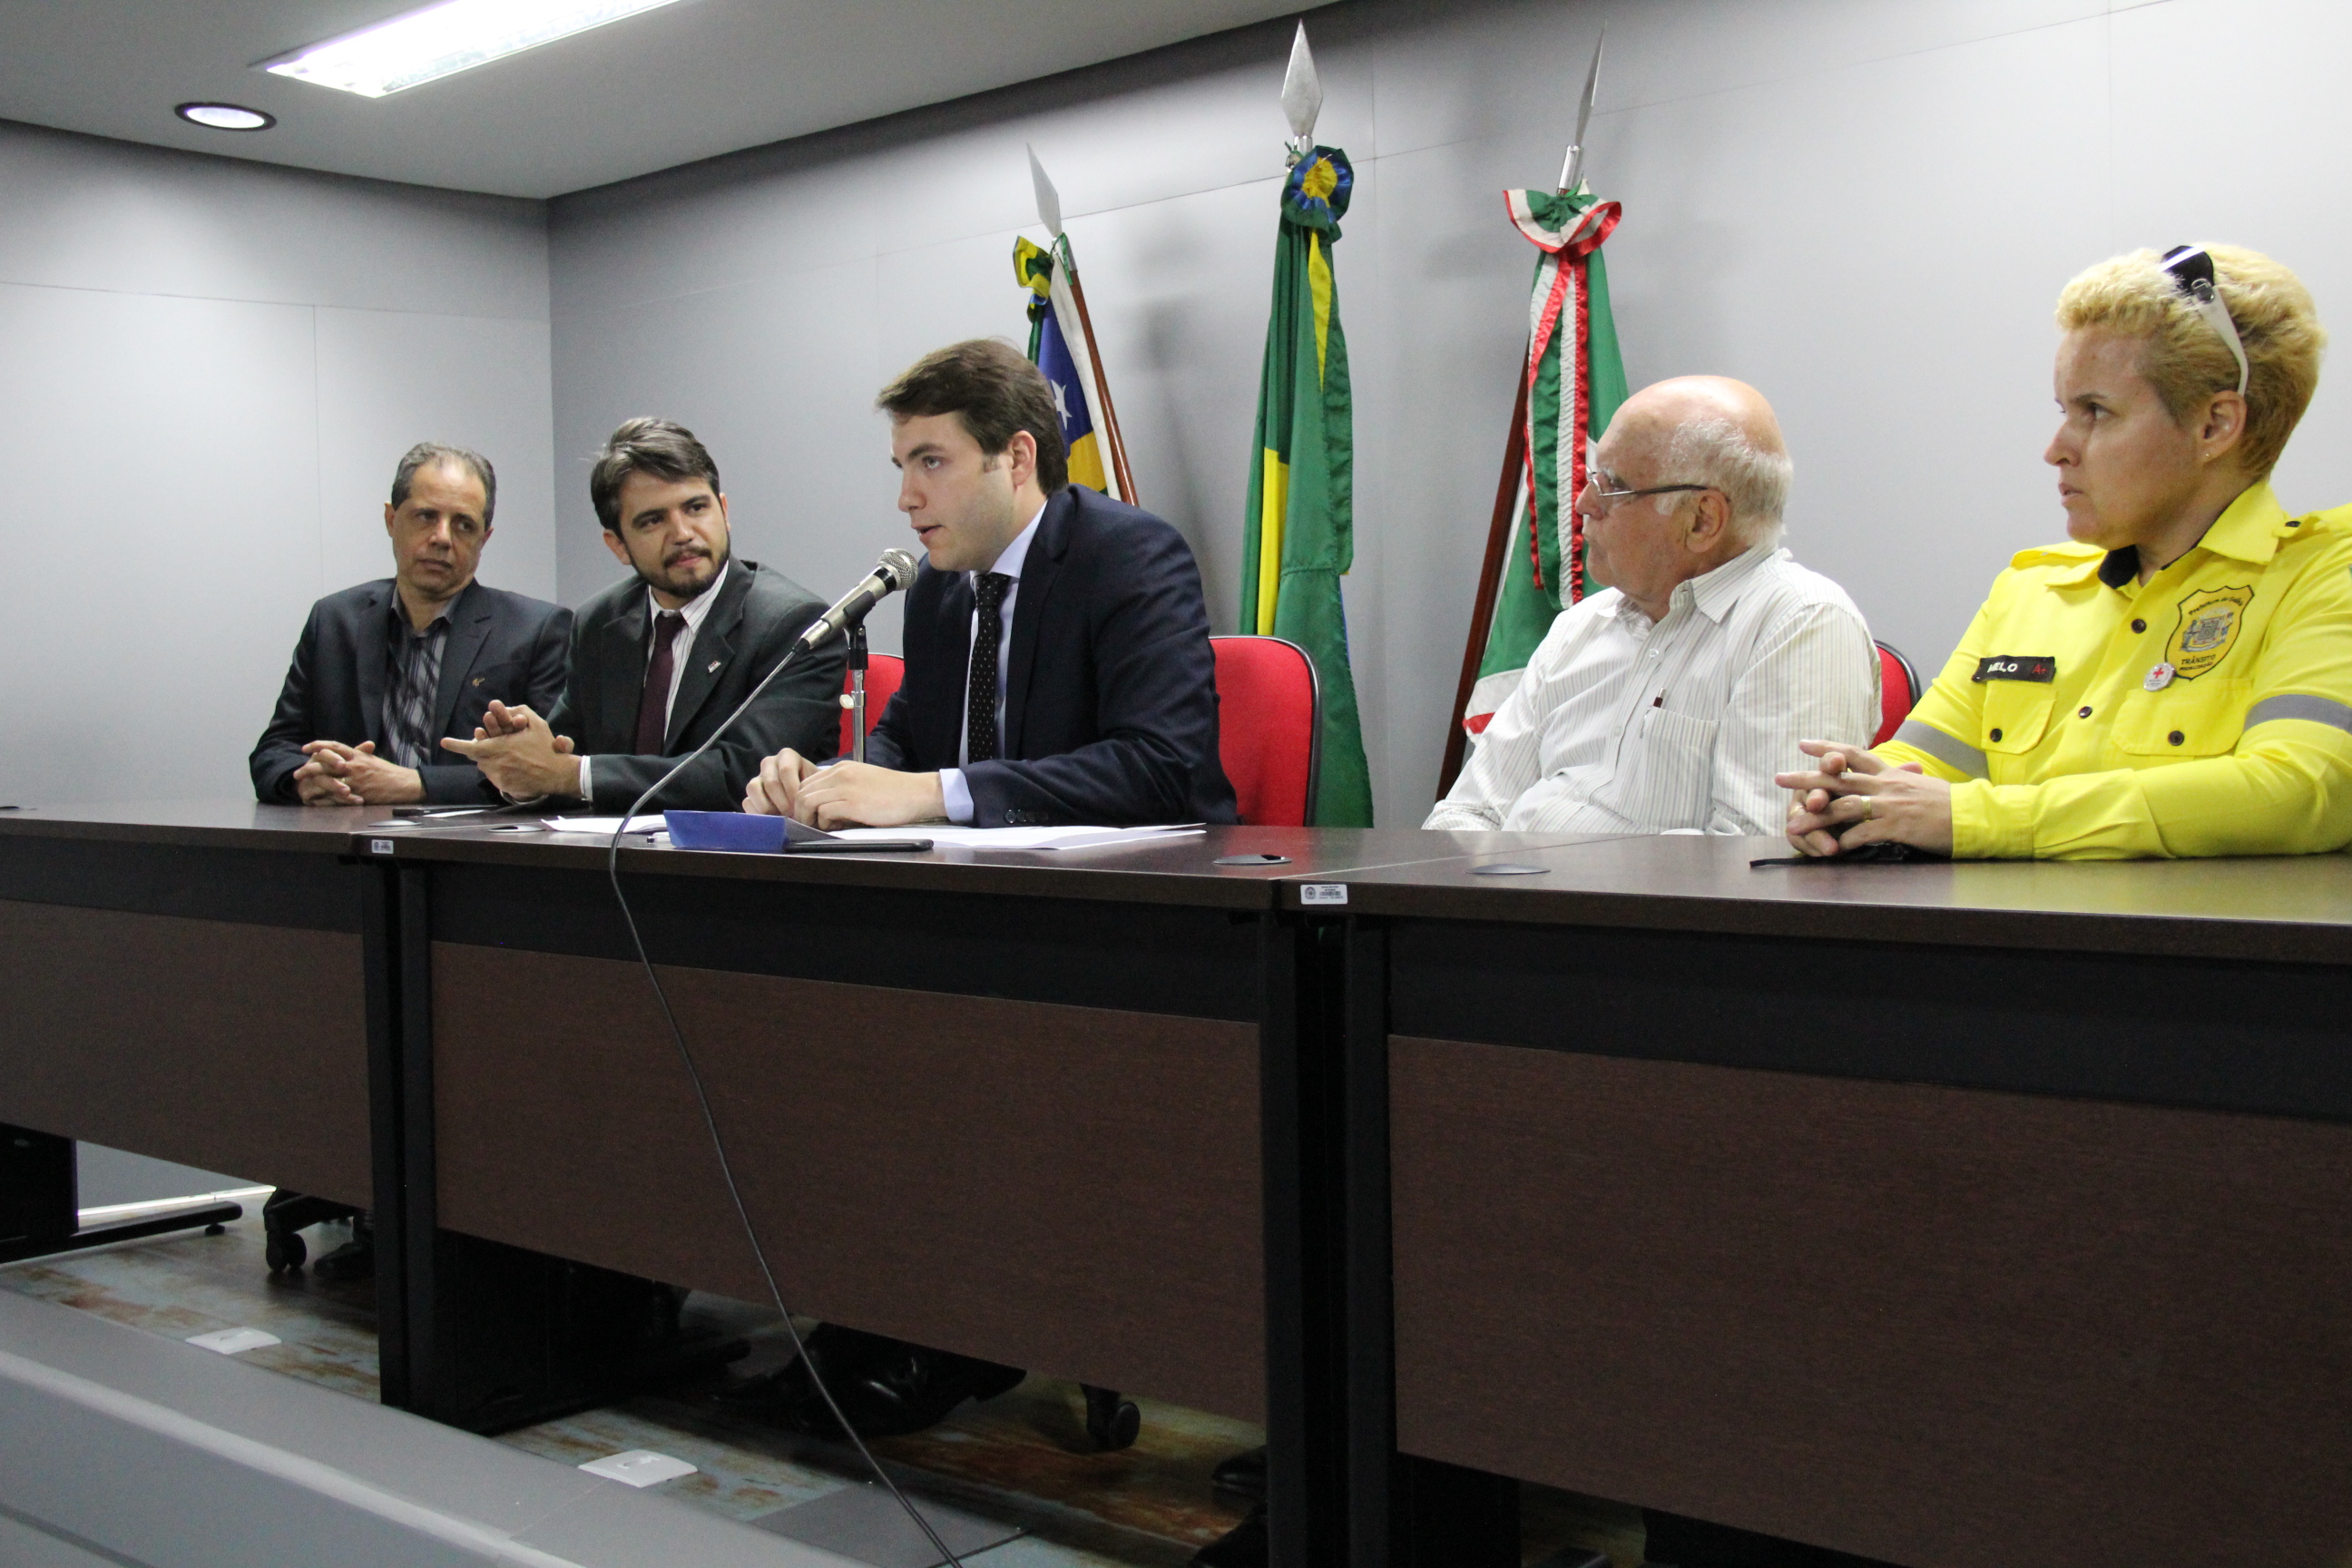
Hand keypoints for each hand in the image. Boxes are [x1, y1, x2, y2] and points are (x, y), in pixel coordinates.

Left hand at [293, 740, 422, 804]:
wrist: (404, 785)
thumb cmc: (389, 772)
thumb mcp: (373, 759)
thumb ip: (361, 753)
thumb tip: (354, 748)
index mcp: (357, 755)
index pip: (334, 746)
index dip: (318, 745)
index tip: (305, 749)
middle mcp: (354, 766)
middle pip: (325, 764)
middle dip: (309, 768)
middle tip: (297, 773)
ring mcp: (355, 781)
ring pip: (328, 781)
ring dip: (313, 786)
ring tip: (303, 790)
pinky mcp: (358, 794)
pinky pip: (337, 797)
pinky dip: (325, 800)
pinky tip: (316, 802)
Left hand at [440, 703, 582, 799]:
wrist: (556, 774)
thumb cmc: (545, 748)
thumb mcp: (536, 724)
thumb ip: (520, 711)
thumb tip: (507, 708)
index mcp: (499, 747)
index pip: (471, 747)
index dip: (455, 744)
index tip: (443, 742)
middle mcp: (495, 762)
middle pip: (480, 756)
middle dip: (484, 750)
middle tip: (499, 747)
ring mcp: (498, 776)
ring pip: (487, 767)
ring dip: (492, 761)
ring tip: (510, 757)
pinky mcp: (504, 787)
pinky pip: (496, 777)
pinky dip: (501, 772)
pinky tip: (515, 768)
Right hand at [743, 748, 817, 816]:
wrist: (806, 794)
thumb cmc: (813, 789)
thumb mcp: (816, 785)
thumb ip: (810, 791)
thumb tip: (803, 808)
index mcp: (787, 756)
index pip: (786, 770)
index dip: (793, 791)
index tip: (801, 806)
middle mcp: (769, 762)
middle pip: (771, 782)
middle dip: (783, 803)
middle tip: (793, 816)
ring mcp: (757, 776)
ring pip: (753, 789)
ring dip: (768, 808)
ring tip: (781, 818)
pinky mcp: (750, 793)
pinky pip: (747, 801)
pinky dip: (758, 814)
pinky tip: (772, 821)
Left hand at [792, 762, 945, 829]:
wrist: (916, 793)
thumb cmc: (893, 792)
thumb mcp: (862, 780)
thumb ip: (842, 788)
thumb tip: (824, 806)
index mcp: (841, 768)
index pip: (807, 782)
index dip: (802, 801)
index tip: (809, 815)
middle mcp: (840, 774)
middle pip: (802, 792)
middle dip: (801, 812)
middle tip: (811, 824)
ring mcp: (846, 788)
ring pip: (809, 802)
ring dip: (810, 818)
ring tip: (822, 827)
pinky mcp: (853, 803)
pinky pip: (824, 812)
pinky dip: (825, 823)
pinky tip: (837, 827)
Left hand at [1776, 739, 1949, 856]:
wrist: (1974, 815)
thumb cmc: (1950, 803)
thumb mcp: (1921, 784)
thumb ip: (1900, 780)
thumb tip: (1893, 775)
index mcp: (1890, 773)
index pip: (1853, 754)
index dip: (1827, 749)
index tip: (1804, 744)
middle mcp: (1886, 785)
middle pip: (1839, 778)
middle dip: (1806, 778)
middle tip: (1780, 777)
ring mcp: (1890, 805)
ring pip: (1844, 807)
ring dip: (1816, 817)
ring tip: (1792, 824)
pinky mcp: (1897, 826)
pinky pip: (1864, 833)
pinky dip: (1845, 841)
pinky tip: (1831, 848)